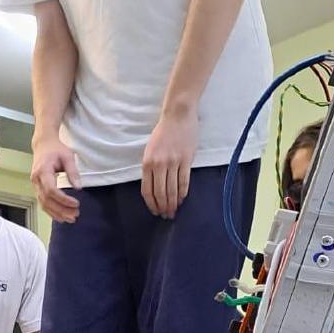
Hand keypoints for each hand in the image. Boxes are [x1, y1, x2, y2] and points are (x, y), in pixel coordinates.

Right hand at [30, 139, 80, 223]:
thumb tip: (78, 188)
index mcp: (43, 171)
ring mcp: (35, 185)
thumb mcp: (67, 157)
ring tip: (70, 219)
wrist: (43, 144)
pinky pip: (42, 202)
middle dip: (61, 210)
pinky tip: (60, 217)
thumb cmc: (56, 149)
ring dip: (56, 213)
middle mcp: (36, 180)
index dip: (63, 199)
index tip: (76, 203)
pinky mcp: (37, 188)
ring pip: (43, 204)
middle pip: (46, 200)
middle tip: (75, 215)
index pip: (51, 190)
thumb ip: (72, 172)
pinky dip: (51, 211)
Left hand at [141, 103, 197, 218]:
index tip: (155, 211)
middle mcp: (158, 165)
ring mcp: (173, 162)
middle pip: (160, 193)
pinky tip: (182, 199)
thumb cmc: (163, 133)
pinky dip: (182, 193)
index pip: (147, 190)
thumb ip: (151, 168)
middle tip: (166, 216)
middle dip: (163, 207)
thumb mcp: (150, 150)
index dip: (151, 204)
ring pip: (172, 190)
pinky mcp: (186, 160)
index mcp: (147, 163)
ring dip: (173, 203)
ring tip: (174, 211)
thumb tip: (155, 186)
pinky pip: (184, 181)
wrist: (178, 116)